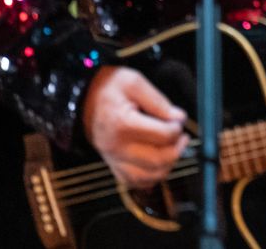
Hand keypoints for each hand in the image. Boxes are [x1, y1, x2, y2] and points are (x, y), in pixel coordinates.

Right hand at [81, 66, 189, 188]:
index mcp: (123, 124)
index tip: (178, 119)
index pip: (163, 136)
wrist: (82, 99)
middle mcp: (116, 147)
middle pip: (158, 160)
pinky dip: (150, 178)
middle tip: (182, 137)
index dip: (177, 128)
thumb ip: (159, 101)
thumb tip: (179, 118)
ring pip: (147, 176)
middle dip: (177, 149)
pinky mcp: (111, 165)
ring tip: (173, 150)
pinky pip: (133, 182)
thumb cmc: (108, 88)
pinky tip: (158, 165)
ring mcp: (113, 159)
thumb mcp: (134, 82)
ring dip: (167, 166)